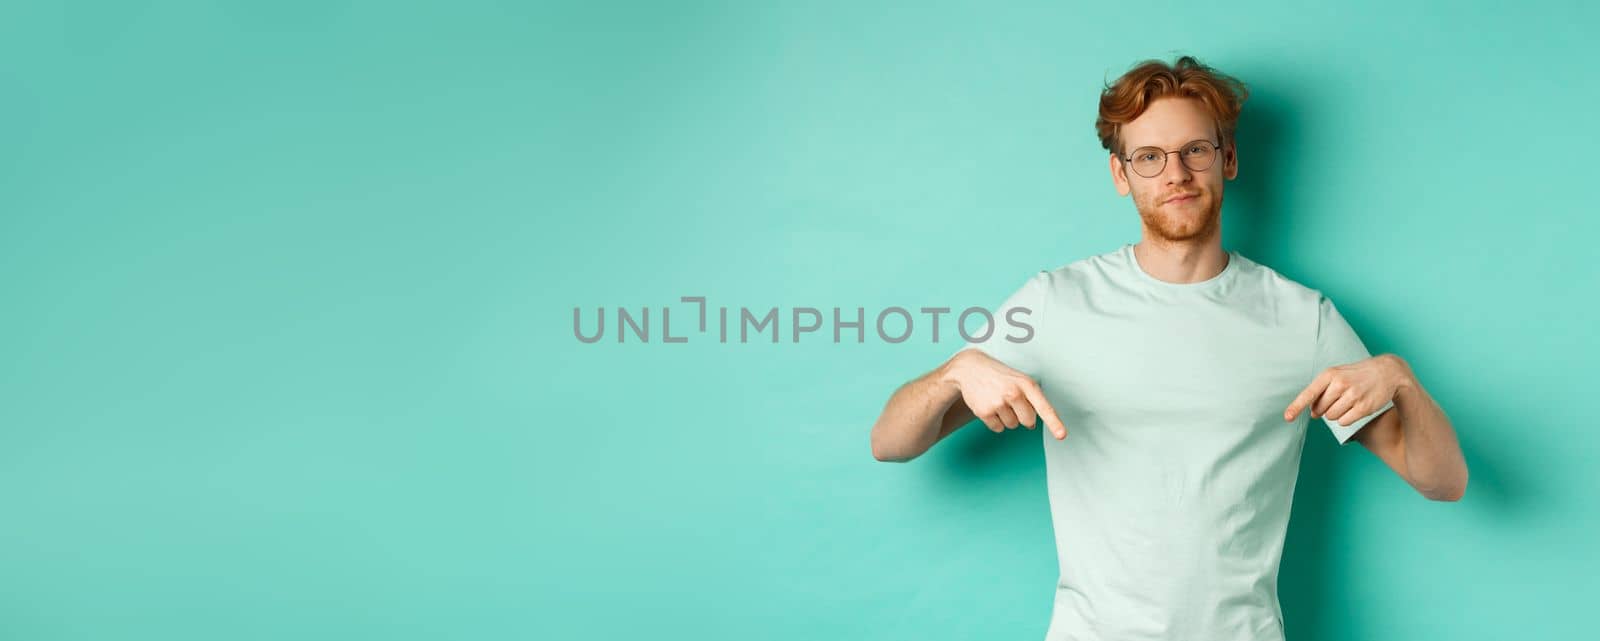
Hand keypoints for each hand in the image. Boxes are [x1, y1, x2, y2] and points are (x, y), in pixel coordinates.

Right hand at [943, 349, 1067, 438]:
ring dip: (1007, 417)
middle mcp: (1014, 393)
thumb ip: (1031, 398)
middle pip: (1028, 422)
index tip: (1062, 435)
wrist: (970, 368)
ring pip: (1012, 425)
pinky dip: (995, 421)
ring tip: (998, 400)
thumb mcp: (1019, 380)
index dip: (1054, 423)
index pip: (1044, 407)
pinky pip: (998, 428)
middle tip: (1012, 402)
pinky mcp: (984, 412)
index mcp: (1027, 384)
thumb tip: (1032, 424)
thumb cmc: (1000, 376)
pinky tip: (989, 405)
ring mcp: (998, 403)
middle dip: (1022, 417)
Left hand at [1283, 354, 1410, 425]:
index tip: (1287, 418)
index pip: (1309, 393)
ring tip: (1348, 402)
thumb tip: (1312, 413)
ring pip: (1331, 417)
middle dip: (1324, 409)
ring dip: (1336, 414)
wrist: (1387, 371)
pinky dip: (1345, 419)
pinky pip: (1344, 422)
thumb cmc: (1357, 374)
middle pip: (1319, 410)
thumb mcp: (1337, 374)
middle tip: (1337, 399)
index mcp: (1330, 374)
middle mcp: (1340, 384)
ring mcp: (1353, 396)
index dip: (1296, 407)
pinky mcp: (1363, 407)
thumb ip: (1321, 391)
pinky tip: (1354, 408)